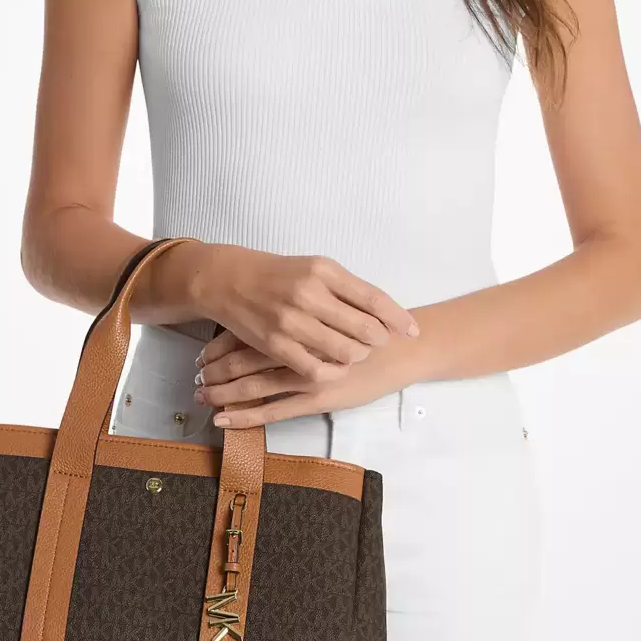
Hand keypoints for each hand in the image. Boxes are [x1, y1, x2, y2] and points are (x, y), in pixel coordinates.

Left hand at [193, 327, 421, 428]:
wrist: (401, 348)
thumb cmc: (367, 326)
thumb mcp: (332, 307)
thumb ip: (301, 313)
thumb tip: (260, 320)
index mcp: (295, 320)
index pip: (245, 333)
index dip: (218, 345)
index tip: (200, 354)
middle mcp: (296, 345)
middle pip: (242, 357)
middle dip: (213, 369)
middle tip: (194, 377)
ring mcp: (306, 374)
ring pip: (252, 385)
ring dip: (222, 392)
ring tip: (200, 396)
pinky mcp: (317, 398)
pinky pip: (274, 410)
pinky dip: (245, 416)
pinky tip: (223, 420)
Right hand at [194, 245, 419, 381]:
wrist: (228, 280)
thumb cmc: (278, 274)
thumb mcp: (314, 268)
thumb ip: (346, 288)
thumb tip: (382, 312)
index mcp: (324, 271)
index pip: (373, 298)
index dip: (398, 318)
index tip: (412, 330)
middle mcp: (310, 294)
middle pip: (365, 329)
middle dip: (378, 341)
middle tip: (377, 343)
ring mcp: (292, 321)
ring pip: (345, 352)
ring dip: (357, 357)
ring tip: (355, 354)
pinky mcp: (276, 344)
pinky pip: (316, 369)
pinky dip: (333, 372)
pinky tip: (334, 368)